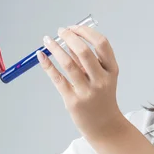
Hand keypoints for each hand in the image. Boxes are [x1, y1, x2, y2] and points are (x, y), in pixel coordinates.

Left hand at [36, 25, 122, 140]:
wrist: (104, 126)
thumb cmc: (102, 98)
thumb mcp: (102, 77)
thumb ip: (87, 61)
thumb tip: (67, 40)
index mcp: (111, 70)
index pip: (101, 43)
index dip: (85, 32)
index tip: (73, 28)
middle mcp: (101, 80)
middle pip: (84, 51)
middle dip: (69, 37)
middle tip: (60, 31)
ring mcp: (87, 91)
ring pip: (68, 64)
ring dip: (55, 48)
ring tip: (47, 40)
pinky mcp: (73, 101)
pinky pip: (58, 79)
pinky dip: (48, 65)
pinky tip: (42, 56)